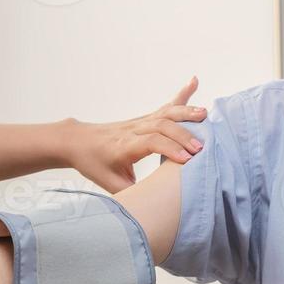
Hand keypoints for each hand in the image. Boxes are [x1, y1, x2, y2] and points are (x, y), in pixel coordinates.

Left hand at [65, 77, 206, 191]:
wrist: (78, 141)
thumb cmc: (93, 163)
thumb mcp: (108, 183)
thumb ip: (130, 192)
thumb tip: (152, 201)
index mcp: (124, 146)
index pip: (150, 143)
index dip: (169, 149)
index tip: (187, 160)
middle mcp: (133, 130)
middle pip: (161, 126)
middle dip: (183, 135)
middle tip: (201, 148)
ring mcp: (139, 121)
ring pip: (165, 113)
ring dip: (186, 113)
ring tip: (205, 114)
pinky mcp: (144, 118)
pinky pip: (165, 106)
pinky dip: (181, 95)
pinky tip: (193, 81)